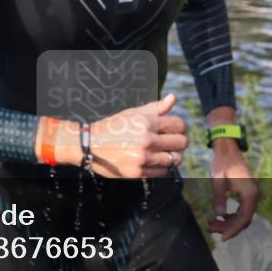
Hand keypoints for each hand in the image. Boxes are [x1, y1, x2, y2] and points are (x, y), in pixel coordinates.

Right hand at [55, 94, 187, 177]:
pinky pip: (163, 172)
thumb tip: (173, 98)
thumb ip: (155, 108)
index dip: (182, 127)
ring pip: (175, 159)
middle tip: (174, 142)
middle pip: (181, 143)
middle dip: (181, 141)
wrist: (89, 145)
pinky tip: (154, 161)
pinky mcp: (139, 173)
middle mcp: (146, 140)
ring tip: (165, 153)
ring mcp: (143, 158)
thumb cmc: (112, 127)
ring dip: (173, 156)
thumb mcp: (132, 113)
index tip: (178, 130)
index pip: (179, 125)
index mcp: (146, 122)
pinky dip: (162, 167)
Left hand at [208, 141, 260, 239]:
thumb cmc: (222, 163)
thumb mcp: (217, 180)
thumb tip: (219, 215)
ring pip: (242, 215)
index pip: (244, 219)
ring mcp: (253, 194)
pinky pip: (242, 209)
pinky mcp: (249, 193)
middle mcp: (255, 195)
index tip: (222, 238)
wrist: (228, 149)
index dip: (233, 230)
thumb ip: (219, 197)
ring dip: (228, 222)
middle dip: (228, 227)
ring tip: (211, 223)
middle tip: (210, 228)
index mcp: (250, 193)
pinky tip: (219, 216)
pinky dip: (231, 215)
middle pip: (244, 219)